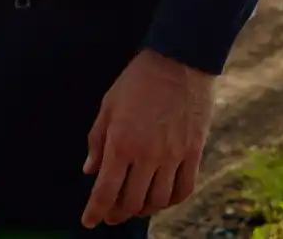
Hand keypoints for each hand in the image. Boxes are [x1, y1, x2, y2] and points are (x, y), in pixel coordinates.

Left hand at [81, 48, 216, 226]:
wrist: (179, 60)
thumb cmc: (138, 80)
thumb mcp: (108, 105)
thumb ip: (97, 140)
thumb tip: (90, 171)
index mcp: (121, 143)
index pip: (105, 191)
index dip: (95, 211)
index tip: (88, 221)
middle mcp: (147, 155)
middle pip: (131, 202)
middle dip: (117, 214)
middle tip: (110, 215)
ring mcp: (173, 155)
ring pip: (158, 201)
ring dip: (143, 209)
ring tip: (135, 206)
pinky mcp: (194, 152)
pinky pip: (184, 188)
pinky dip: (171, 201)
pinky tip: (162, 197)